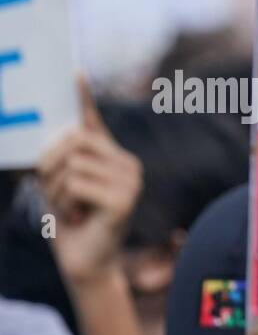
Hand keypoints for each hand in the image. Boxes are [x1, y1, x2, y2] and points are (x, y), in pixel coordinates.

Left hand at [36, 78, 142, 287]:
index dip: (83, 96)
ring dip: (55, 189)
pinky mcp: (124, 199)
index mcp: (111, 157)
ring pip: (71, 163)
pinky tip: (79, 216)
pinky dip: (66, 201)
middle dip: (49, 165)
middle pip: (73, 140)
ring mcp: (130, 181)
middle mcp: (127, 164)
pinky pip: (77, 183)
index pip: (94, 120)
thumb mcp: (59, 185)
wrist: (84, 263)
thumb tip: (56, 135)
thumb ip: (59, 160)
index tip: (74, 72)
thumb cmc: (70, 223)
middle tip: (53, 192)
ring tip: (69, 208)